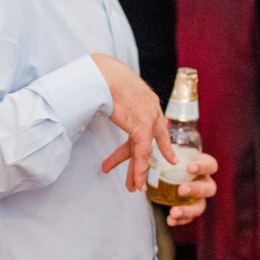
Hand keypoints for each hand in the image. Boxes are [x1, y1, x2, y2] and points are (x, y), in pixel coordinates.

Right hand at [92, 53, 174, 192]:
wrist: (102, 72)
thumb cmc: (100, 73)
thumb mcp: (110, 84)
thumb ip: (110, 93)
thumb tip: (94, 92)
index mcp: (146, 98)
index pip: (153, 124)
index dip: (159, 140)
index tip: (166, 154)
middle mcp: (152, 108)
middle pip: (149, 141)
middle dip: (144, 160)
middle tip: (147, 175)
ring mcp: (149, 118)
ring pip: (145, 151)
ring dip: (139, 171)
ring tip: (136, 187)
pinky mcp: (142, 127)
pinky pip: (141, 153)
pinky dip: (140, 168)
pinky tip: (138, 180)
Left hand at [166, 152, 217, 225]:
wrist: (162, 172)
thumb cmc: (168, 157)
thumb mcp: (166, 151)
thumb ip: (161, 150)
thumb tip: (146, 150)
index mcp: (202, 166)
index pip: (211, 165)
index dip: (203, 167)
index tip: (190, 168)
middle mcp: (204, 182)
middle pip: (209, 188)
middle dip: (196, 189)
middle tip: (181, 190)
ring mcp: (199, 197)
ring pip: (200, 206)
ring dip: (188, 210)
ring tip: (174, 212)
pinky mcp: (190, 208)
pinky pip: (189, 217)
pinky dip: (180, 220)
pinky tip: (170, 221)